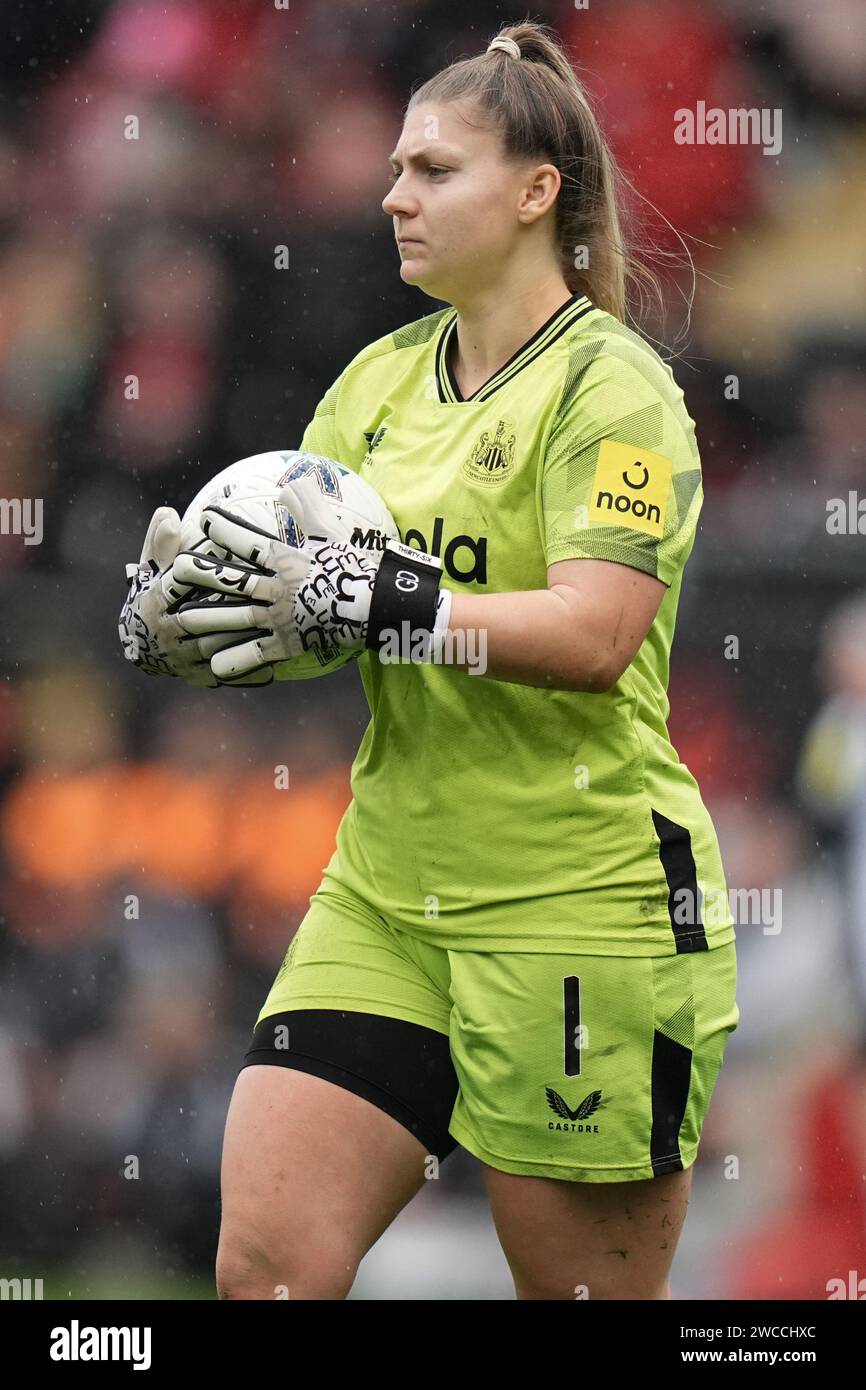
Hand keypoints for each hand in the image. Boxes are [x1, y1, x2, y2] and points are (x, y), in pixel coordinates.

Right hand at [118, 506, 274, 685]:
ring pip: (216, 647)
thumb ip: (161, 541)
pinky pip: (226, 673)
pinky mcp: (198, 676)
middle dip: (231, 609)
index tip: (234, 559)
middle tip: (265, 597)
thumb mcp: (152, 566)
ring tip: (277, 627)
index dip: (205, 573)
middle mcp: (165, 632)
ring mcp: (182, 659)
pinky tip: (273, 661)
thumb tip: (168, 514)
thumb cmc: (154, 592)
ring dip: (244, 639)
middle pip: (200, 619)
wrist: (141, 643)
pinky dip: (248, 669)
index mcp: (153, 601)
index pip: (176, 585)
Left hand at [170, 477, 451, 681]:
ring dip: (207, 620)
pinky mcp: (290, 644)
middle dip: (202, 576)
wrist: (380, 608)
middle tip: (174, 570)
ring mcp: (282, 618)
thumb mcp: (333, 537)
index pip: (251, 542)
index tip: (203, 518)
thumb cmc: (359, 568)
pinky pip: (257, 655)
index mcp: (288, 561)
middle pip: (232, 581)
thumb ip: (309, 510)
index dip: (226, 530)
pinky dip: (236, 661)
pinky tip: (213, 667)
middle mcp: (278, 589)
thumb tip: (295, 482)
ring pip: (236, 618)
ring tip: (180, 621)